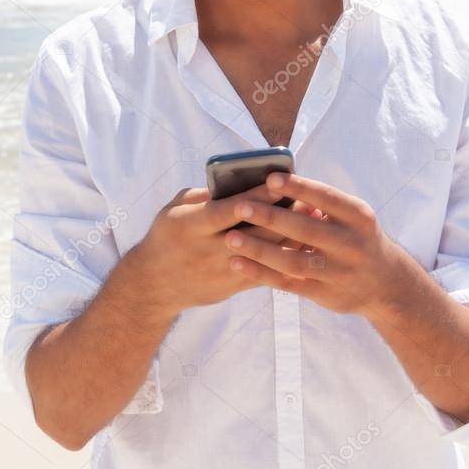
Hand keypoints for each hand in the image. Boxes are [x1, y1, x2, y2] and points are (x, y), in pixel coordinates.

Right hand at [124, 180, 324, 317]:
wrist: (154, 284)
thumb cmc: (168, 235)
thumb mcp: (175, 208)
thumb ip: (205, 195)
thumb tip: (240, 181)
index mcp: (192, 227)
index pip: (229, 210)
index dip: (256, 197)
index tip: (280, 181)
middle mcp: (209, 251)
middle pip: (255, 235)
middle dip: (284, 217)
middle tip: (309, 200)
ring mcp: (223, 272)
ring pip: (266, 256)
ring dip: (293, 237)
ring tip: (314, 219)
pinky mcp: (233, 287)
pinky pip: (267, 272)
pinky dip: (287, 256)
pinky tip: (305, 242)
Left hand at [221, 171, 404, 318]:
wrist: (387, 284)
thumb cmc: (357, 238)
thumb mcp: (353, 217)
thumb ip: (323, 204)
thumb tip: (276, 182)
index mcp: (358, 216)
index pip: (326, 198)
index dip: (298, 187)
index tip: (270, 178)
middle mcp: (351, 244)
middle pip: (305, 229)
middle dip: (271, 217)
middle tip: (240, 206)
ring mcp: (338, 273)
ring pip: (293, 261)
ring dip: (260, 249)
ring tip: (231, 237)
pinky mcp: (325, 295)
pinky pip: (288, 284)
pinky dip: (261, 273)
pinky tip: (238, 263)